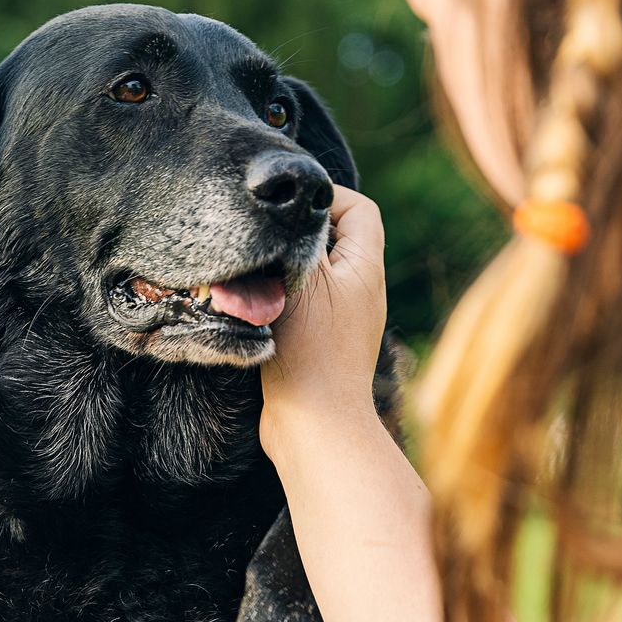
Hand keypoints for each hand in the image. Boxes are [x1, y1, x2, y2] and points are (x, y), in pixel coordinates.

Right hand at [260, 185, 386, 463]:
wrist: (315, 425)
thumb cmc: (310, 348)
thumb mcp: (304, 278)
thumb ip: (302, 235)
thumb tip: (295, 205)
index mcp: (366, 267)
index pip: (359, 208)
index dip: (327, 196)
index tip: (288, 206)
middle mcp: (362, 289)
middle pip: (336, 237)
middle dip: (299, 231)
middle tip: (266, 235)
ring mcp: (344, 317)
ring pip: (315, 271)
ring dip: (285, 266)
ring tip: (257, 271)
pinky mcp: (323, 342)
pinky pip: (305, 302)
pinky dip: (281, 296)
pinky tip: (255, 304)